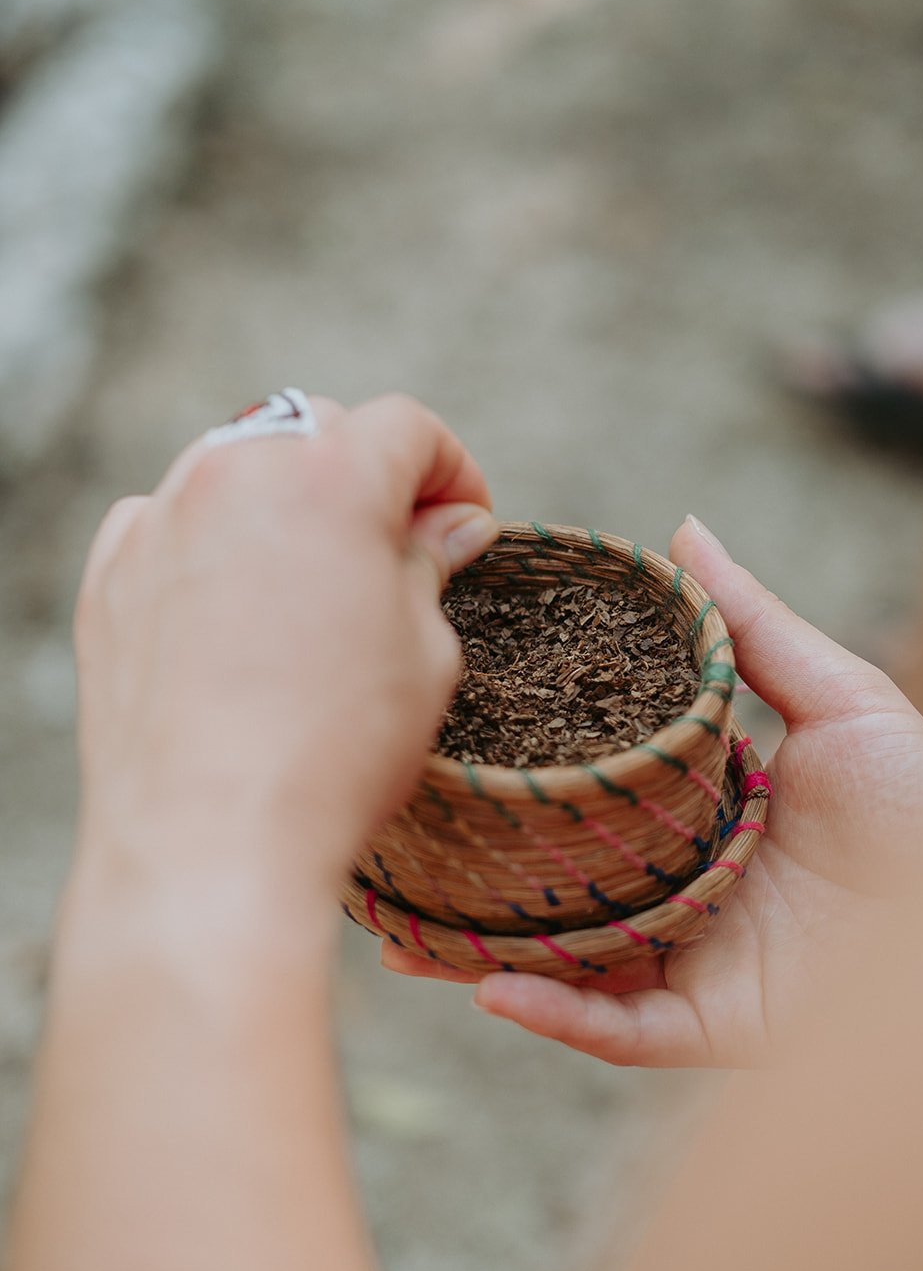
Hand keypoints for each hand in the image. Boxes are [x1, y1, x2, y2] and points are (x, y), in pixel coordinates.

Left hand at [73, 393, 496, 921]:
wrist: (209, 843)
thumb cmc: (335, 750)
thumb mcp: (424, 652)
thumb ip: (431, 565)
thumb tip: (451, 526)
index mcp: (329, 477)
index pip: (406, 427)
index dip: (452, 470)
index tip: (465, 522)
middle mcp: (233, 473)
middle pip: (317, 431)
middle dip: (367, 474)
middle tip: (397, 549)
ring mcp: (159, 521)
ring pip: (237, 466)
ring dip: (285, 500)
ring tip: (314, 580)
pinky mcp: (110, 576)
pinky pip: (170, 523)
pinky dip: (212, 542)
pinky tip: (239, 610)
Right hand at [381, 515, 922, 1065]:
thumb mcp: (840, 696)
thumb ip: (753, 625)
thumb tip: (682, 529)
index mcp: (705, 813)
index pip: (596, 794)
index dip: (528, 774)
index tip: (453, 739)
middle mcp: (686, 889)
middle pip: (564, 883)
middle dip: (481, 875)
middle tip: (399, 846)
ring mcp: (695, 961)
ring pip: (570, 962)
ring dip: (487, 953)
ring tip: (399, 934)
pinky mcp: (716, 1028)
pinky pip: (620, 1027)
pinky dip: (557, 1012)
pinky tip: (492, 983)